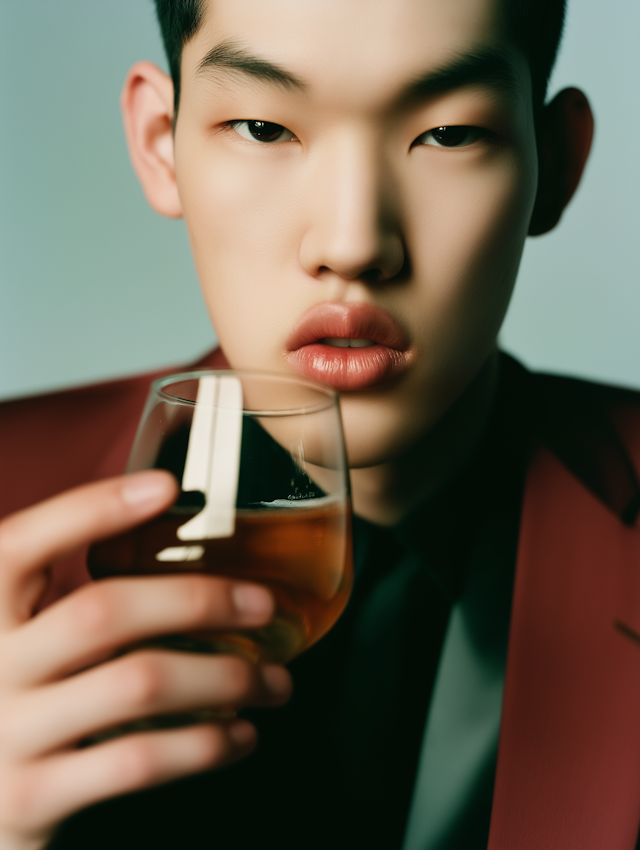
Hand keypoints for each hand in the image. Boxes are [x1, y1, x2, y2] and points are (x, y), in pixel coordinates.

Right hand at [0, 471, 291, 849]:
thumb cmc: (15, 699)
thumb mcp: (22, 638)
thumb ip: (64, 601)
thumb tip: (171, 542)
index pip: (20, 545)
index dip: (90, 510)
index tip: (166, 488)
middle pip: (103, 612)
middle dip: (200, 601)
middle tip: (263, 605)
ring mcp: (4, 735)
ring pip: (137, 684)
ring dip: (226, 678)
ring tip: (273, 682)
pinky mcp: (31, 798)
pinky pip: (137, 761)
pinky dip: (204, 745)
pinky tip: (239, 736)